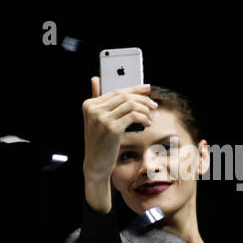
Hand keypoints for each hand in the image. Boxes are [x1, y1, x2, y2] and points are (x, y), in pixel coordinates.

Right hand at [81, 77, 157, 212]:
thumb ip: (97, 99)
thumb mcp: (97, 120)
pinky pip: (133, 116)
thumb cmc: (100, 142)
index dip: (134, 89)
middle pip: (124, 96)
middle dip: (142, 98)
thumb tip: (96, 78)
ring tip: (151, 114)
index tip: (147, 89)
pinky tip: (148, 123)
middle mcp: (93, 110)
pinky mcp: (112, 128)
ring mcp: (101, 119)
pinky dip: (143, 117)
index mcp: (89, 104)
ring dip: (145, 108)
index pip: (116, 91)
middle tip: (153, 104)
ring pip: (130, 104)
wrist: (96, 164)